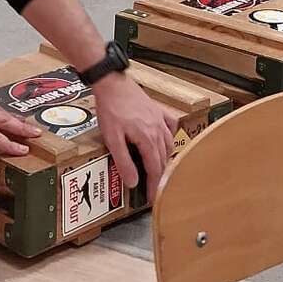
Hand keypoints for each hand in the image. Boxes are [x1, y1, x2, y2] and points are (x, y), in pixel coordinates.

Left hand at [92, 70, 179, 197]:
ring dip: (166, 159)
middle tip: (156, 187)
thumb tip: (133, 182)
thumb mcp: (112, 139)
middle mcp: (158, 130)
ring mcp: (160, 119)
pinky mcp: (158, 110)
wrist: (112, 83)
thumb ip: (124, 162)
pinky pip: (171, 125)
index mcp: (148, 138)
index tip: (153, 197)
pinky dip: (171, 135)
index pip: (154, 168)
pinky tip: (167, 139)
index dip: (154, 185)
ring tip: (160, 169)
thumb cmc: (111, 110)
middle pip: (163, 158)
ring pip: (169, 144)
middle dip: (160, 175)